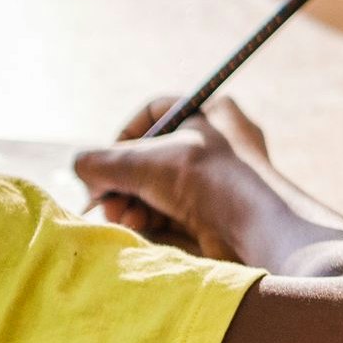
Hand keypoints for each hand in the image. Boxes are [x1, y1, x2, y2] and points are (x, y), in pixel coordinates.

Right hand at [78, 98, 295, 265]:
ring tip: (124, 217)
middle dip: (122, 180)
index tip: (106, 161)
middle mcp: (219, 145)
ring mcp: (219, 183)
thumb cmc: (208, 179)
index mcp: (213, 113)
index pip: (156, 113)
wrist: (259, 229)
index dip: (124, 135)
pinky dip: (150, 221)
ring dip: (131, 203)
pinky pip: (172, 214)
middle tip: (106, 201)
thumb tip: (82, 169)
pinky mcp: (218, 218)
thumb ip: (101, 161)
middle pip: (151, 158)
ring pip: (158, 189)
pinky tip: (140, 229)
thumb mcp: (144, 160)